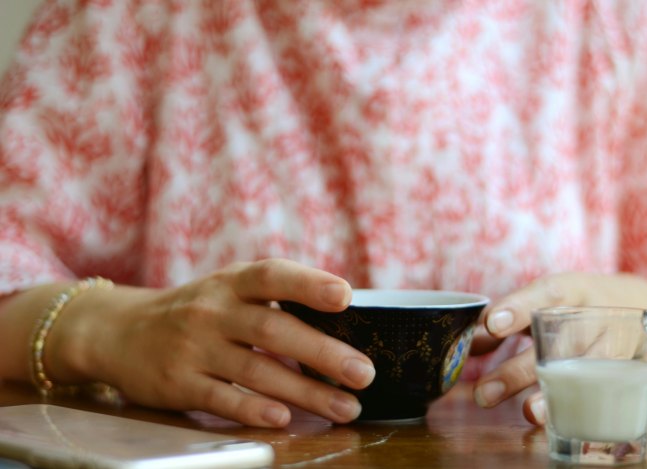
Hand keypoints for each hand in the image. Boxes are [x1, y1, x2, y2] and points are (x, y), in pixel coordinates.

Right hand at [54, 259, 374, 427]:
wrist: (118, 331)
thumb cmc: (196, 311)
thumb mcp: (227, 291)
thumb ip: (273, 301)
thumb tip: (343, 321)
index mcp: (232, 283)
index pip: (273, 275)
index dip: (308, 283)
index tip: (344, 296)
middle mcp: (213, 311)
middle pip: (273, 330)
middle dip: (323, 353)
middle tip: (363, 373)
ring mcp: (194, 347)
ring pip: (256, 371)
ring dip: (305, 391)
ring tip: (345, 407)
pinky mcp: (178, 383)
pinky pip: (221, 398)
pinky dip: (253, 408)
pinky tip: (284, 417)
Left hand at [470, 272, 646, 424]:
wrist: (640, 303)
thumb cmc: (577, 303)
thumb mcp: (545, 301)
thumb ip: (507, 321)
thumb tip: (470, 345)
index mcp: (569, 289)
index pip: (545, 293)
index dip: (518, 309)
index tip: (492, 325)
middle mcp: (593, 313)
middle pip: (557, 342)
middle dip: (518, 371)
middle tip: (482, 394)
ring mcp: (614, 341)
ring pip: (582, 369)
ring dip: (550, 394)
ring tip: (526, 412)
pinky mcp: (627, 368)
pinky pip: (601, 389)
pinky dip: (574, 405)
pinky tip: (551, 419)